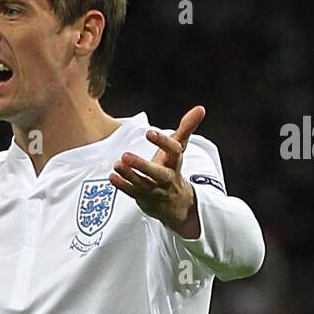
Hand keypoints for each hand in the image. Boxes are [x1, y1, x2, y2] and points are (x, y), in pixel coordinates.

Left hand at [109, 104, 204, 238]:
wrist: (176, 204)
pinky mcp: (144, 199)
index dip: (163, 142)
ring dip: (129, 175)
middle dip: (143, 166)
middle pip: (159, 173)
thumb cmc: (172, 169)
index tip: (149, 132)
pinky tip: (113, 176)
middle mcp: (167, 178)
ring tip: (117, 164)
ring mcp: (156, 190)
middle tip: (126, 155)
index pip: (174, 152)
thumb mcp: (179, 149)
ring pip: (143, 184)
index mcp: (175, 162)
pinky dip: (123, 186)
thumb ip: (186, 128)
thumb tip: (200, 108)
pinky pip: (133, 193)